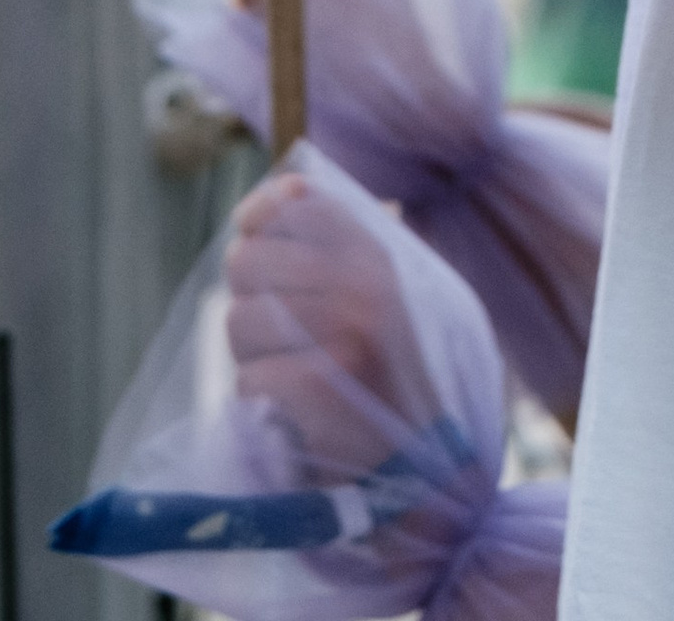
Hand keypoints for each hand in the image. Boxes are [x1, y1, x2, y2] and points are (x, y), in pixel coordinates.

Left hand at [223, 170, 431, 477]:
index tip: (252, 235)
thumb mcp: (401, 294)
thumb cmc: (408, 379)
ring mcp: (342, 335)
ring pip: (237, 322)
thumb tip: (279, 196)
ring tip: (293, 375)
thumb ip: (350, 243)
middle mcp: (362, 284)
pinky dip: (262, 404)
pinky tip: (297, 414)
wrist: (437, 477)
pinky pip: (247, 380)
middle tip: (279, 333)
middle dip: (249, 299)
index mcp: (380, 253)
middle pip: (245, 261)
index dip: (259, 217)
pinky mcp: (317, 389)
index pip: (294, 200)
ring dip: (253, 357)